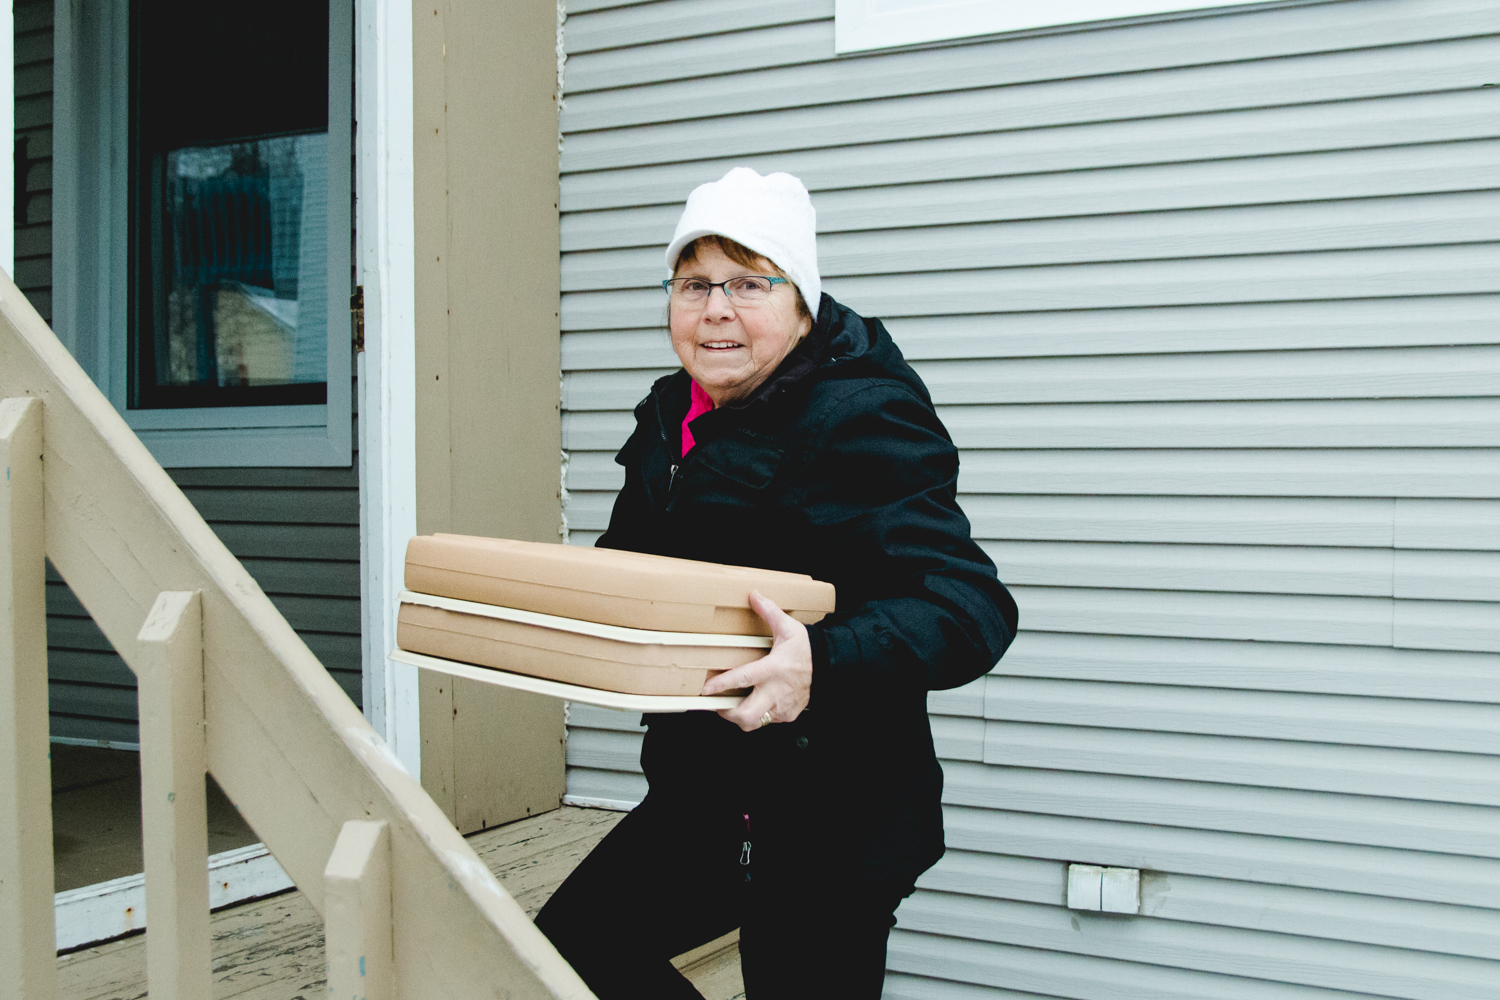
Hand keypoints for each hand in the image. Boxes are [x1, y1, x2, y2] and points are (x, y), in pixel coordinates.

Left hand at [702, 589, 811, 731]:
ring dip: (740, 717)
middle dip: (726, 713)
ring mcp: (782, 706)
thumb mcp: (788, 628)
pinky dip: (757, 715)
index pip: (743, 679)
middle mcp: (776, 691)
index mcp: (773, 669)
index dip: (722, 685)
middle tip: (716, 703)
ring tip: (731, 706)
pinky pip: (767, 721)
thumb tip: (754, 596)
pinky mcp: (787, 715)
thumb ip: (769, 612)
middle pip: (746, 715)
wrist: (829, 666)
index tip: (706, 689)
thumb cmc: (807, 649)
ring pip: (755, 723)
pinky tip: (754, 704)